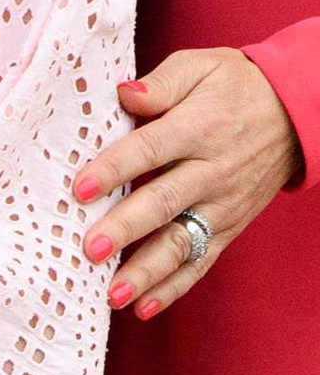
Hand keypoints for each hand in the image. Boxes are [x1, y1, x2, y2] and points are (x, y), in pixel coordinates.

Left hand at [75, 48, 303, 317]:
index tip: (79, 188)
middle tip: (89, 250)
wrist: (295, 112)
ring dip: (147, 271)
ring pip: (182, 242)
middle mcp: (212, 170)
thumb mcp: (201, 66)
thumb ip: (161, 83)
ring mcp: (223, 204)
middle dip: (126, 229)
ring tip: (113, 294)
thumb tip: (124, 94)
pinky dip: (174, 288)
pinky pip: (201, 261)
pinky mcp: (229, 227)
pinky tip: (143, 308)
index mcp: (199, 127)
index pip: (150, 149)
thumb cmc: (234, 85)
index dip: (114, 168)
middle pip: (163, 202)